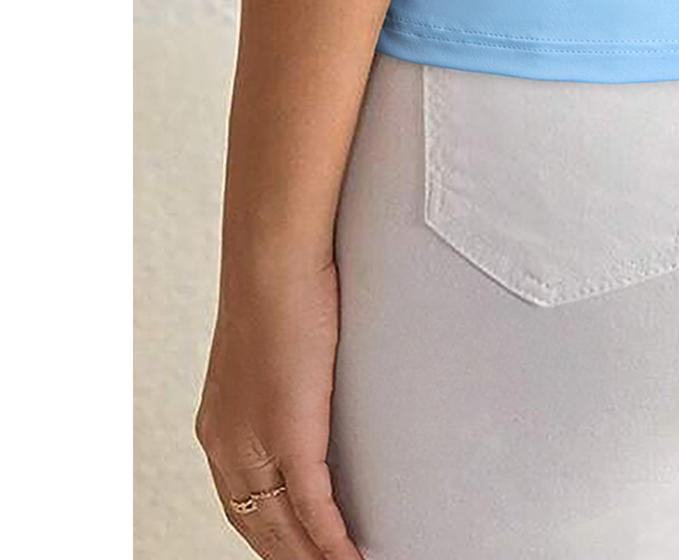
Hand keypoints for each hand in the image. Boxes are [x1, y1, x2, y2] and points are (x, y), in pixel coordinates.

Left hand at [195, 255, 361, 558]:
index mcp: (219, 425)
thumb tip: (309, 379)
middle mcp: (225, 443)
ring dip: (314, 557)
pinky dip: (331, 540)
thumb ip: (284, 375)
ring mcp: (253, 442)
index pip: (242, 504)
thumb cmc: (279, 281)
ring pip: (282, 529)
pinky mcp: (289, 434)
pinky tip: (350, 557)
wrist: (273, 256)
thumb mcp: (272, 343)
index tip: (297, 552)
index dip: (271, 537)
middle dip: (290, 557)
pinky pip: (311, 507)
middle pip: (258, 528)